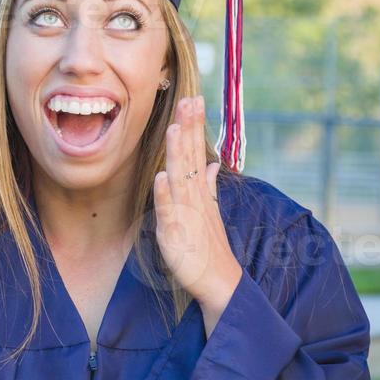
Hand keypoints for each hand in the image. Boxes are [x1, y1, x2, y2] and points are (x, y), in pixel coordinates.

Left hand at [153, 95, 241, 318]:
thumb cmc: (210, 246)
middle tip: (190, 99)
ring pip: (180, 178)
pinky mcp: (176, 232)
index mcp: (200, 191)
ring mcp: (186, 213)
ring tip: (173, 127)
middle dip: (189, 129)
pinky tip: (161, 178)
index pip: (197, 152)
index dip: (195, 126)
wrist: (218, 280)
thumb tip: (214, 165)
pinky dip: (165, 195)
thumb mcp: (208, 211)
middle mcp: (194, 197)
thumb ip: (209, 186)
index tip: (194, 99)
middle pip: (190, 157)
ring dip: (177, 154)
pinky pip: (169, 211)